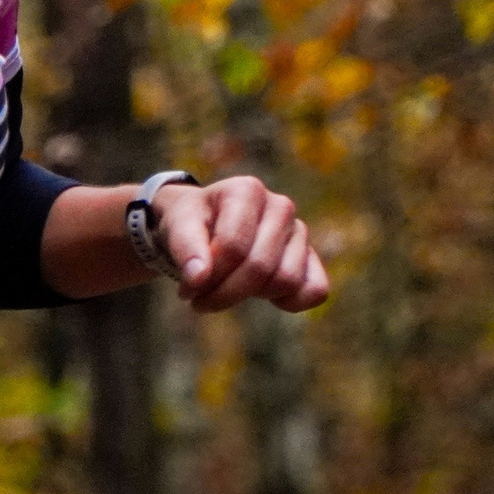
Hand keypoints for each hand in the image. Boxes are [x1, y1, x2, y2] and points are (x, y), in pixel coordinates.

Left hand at [151, 175, 329, 313]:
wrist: (204, 222)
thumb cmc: (191, 222)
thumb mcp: (177, 227)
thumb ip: (185, 248)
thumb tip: (198, 278)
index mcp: (247, 190)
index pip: (233, 247)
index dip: (208, 277)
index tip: (187, 289)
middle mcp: (280, 206)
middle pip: (260, 267)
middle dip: (225, 293)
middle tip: (200, 299)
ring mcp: (299, 231)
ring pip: (286, 281)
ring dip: (252, 296)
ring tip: (228, 287)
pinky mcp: (311, 256)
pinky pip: (315, 291)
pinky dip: (290, 302)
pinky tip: (263, 296)